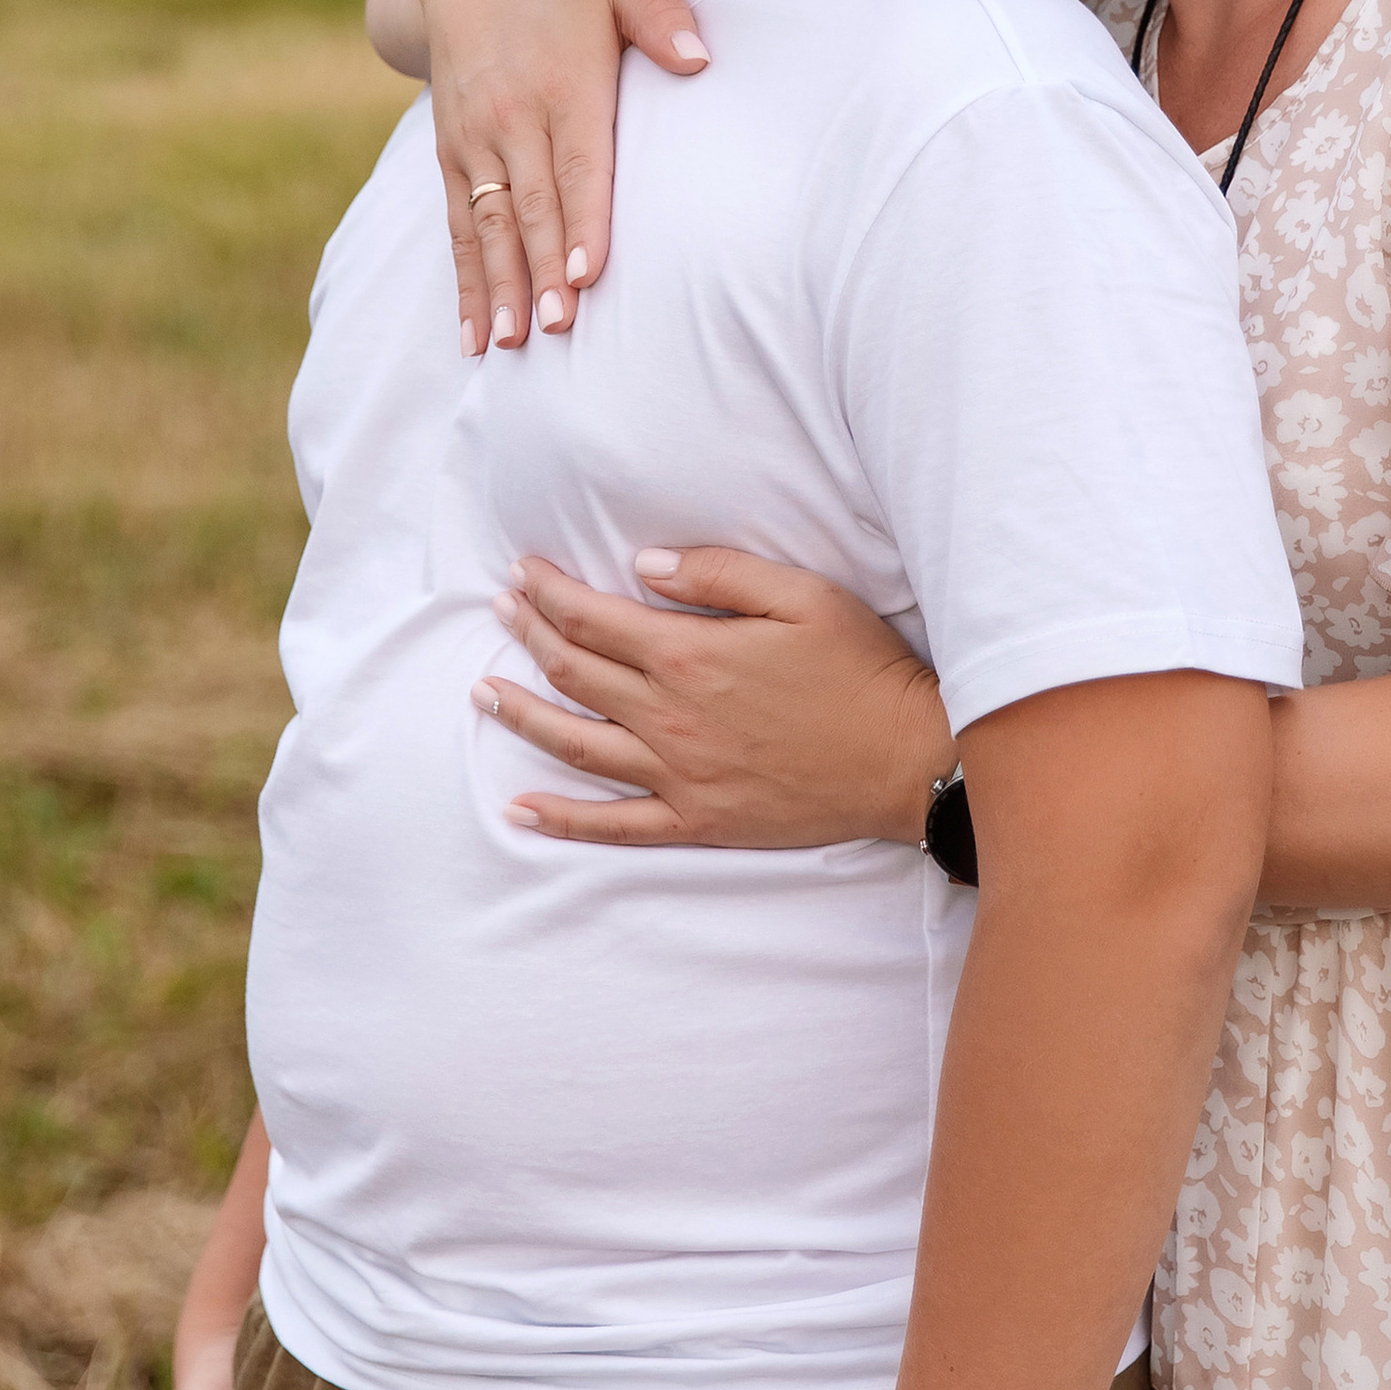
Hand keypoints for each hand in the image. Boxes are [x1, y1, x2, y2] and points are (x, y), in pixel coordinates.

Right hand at [418, 0, 709, 356]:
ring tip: (506, 343)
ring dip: (497, 287)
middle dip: (540, 271)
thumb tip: (701, 60)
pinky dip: (465, 282)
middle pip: (529, 206)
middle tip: (556, 328)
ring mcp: (476, 142)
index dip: (581, 220)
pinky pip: (458, 228)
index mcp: (563, 87)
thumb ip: (662, 19)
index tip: (587, 272)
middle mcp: (513, 120)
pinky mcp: (451, 157)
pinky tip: (474, 335)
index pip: (576, 165)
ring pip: (487, 226)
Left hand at [477, 549, 953, 850]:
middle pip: (574, 672)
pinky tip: (520, 809)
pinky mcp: (697, 821)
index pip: (594, 618)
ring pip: (575, 744)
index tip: (522, 573)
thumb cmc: (862, 671)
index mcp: (692, 654)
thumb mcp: (803, 596)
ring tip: (483, 692)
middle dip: (528, 635)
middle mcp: (671, 716)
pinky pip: (613, 825)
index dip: (549, 592)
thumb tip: (642, 564)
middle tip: (500, 611)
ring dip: (521, 714)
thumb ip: (718, 574)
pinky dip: (561, 819)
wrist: (907, 761)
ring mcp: (679, 775)